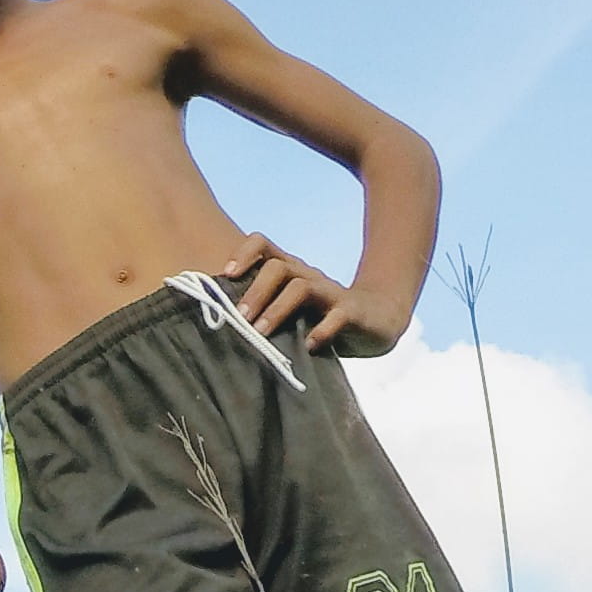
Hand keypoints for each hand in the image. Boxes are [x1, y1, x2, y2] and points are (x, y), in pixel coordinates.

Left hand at [222, 235, 402, 355]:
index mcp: (289, 271)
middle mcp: (308, 276)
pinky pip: (337, 316)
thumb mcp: (287, 311)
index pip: (263, 246)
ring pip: (301, 288)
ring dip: (277, 310)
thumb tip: (213, 326)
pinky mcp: (353, 313)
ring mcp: (331, 293)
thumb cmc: (319, 318)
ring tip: (261, 333)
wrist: (378, 320)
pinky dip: (322, 330)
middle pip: (277, 268)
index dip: (243, 253)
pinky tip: (309, 346)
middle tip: (237, 318)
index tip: (225, 275)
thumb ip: (258, 312)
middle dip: (254, 292)